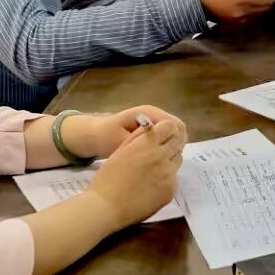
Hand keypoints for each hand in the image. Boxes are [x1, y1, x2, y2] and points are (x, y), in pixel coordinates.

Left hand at [64, 106, 186, 160]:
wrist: (94, 134)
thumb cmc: (106, 137)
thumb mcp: (121, 141)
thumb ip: (141, 143)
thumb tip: (161, 148)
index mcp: (149, 113)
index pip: (175, 125)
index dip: (176, 141)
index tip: (170, 157)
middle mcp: (155, 113)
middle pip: (179, 127)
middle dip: (177, 144)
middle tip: (168, 161)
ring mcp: (154, 120)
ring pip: (175, 133)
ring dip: (173, 146)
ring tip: (164, 161)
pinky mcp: (153, 128)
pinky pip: (168, 136)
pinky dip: (167, 146)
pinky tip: (160, 158)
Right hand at [86, 116, 185, 228]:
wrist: (106, 207)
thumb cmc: (108, 177)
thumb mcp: (121, 149)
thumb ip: (139, 136)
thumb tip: (153, 127)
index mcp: (148, 143)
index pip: (170, 126)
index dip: (165, 129)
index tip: (160, 134)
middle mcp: (162, 156)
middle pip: (177, 142)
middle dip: (170, 142)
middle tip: (159, 150)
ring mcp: (169, 174)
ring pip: (178, 159)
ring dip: (170, 159)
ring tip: (154, 167)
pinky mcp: (171, 190)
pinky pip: (174, 177)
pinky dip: (167, 177)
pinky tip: (153, 184)